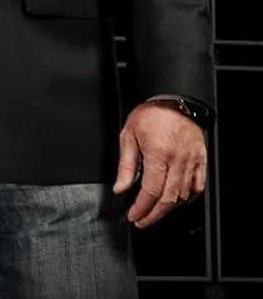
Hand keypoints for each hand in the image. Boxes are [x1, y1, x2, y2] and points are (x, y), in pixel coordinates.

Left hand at [113, 100, 207, 228]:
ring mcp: (192, 162)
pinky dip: (187, 198)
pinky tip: (176, 201)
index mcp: (159, 154)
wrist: (176, 101)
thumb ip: (126, 164)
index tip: (134, 215)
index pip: (151, 191)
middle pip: (168, 199)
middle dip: (154, 214)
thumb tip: (121, 187)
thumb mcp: (129, 134)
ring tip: (154, 211)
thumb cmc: (152, 114)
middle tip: (142, 220)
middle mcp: (178, 161)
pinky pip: (198, 187)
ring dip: (168, 208)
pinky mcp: (201, 161)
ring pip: (183, 195)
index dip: (142, 208)